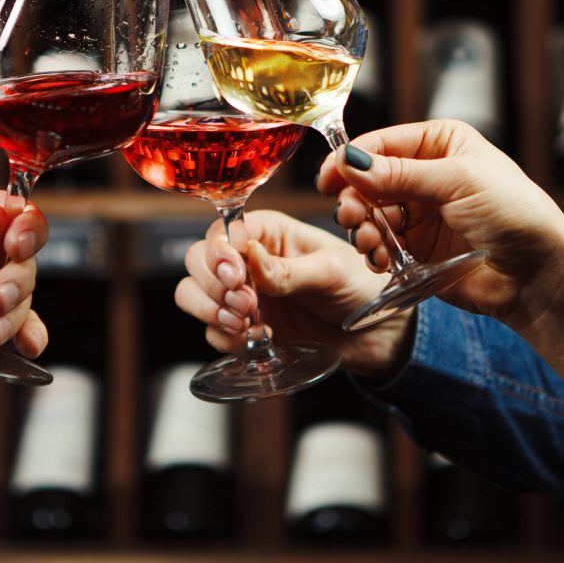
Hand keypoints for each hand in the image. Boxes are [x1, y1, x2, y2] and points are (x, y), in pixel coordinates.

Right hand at [176, 209, 414, 381]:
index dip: (219, 254)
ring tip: (246, 323)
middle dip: (213, 285)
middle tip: (247, 305)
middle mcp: (247, 258)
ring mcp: (242, 293)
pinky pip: (212, 331)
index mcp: (268, 231)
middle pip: (196, 260)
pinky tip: (259, 338)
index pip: (221, 232)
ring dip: (210, 310)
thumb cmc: (360, 287)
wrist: (376, 334)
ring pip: (192, 294)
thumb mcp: (330, 271)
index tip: (236, 277)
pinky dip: (226, 338)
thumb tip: (249, 254)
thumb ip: (286, 270)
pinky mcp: (243, 326)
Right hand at [317, 120, 563, 370]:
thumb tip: (350, 161)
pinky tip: (380, 259)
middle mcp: (424, 174)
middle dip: (353, 198)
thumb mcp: (459, 181)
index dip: (351, 159)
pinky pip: (379, 243)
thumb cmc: (514, 214)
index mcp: (438, 144)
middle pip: (367, 179)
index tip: (327, 178)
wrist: (537, 274)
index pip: (382, 144)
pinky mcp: (414, 246)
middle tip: (349, 215)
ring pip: (368, 213)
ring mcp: (418, 211)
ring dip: (361, 227)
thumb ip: (400, 173)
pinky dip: (373, 251)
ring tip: (370, 242)